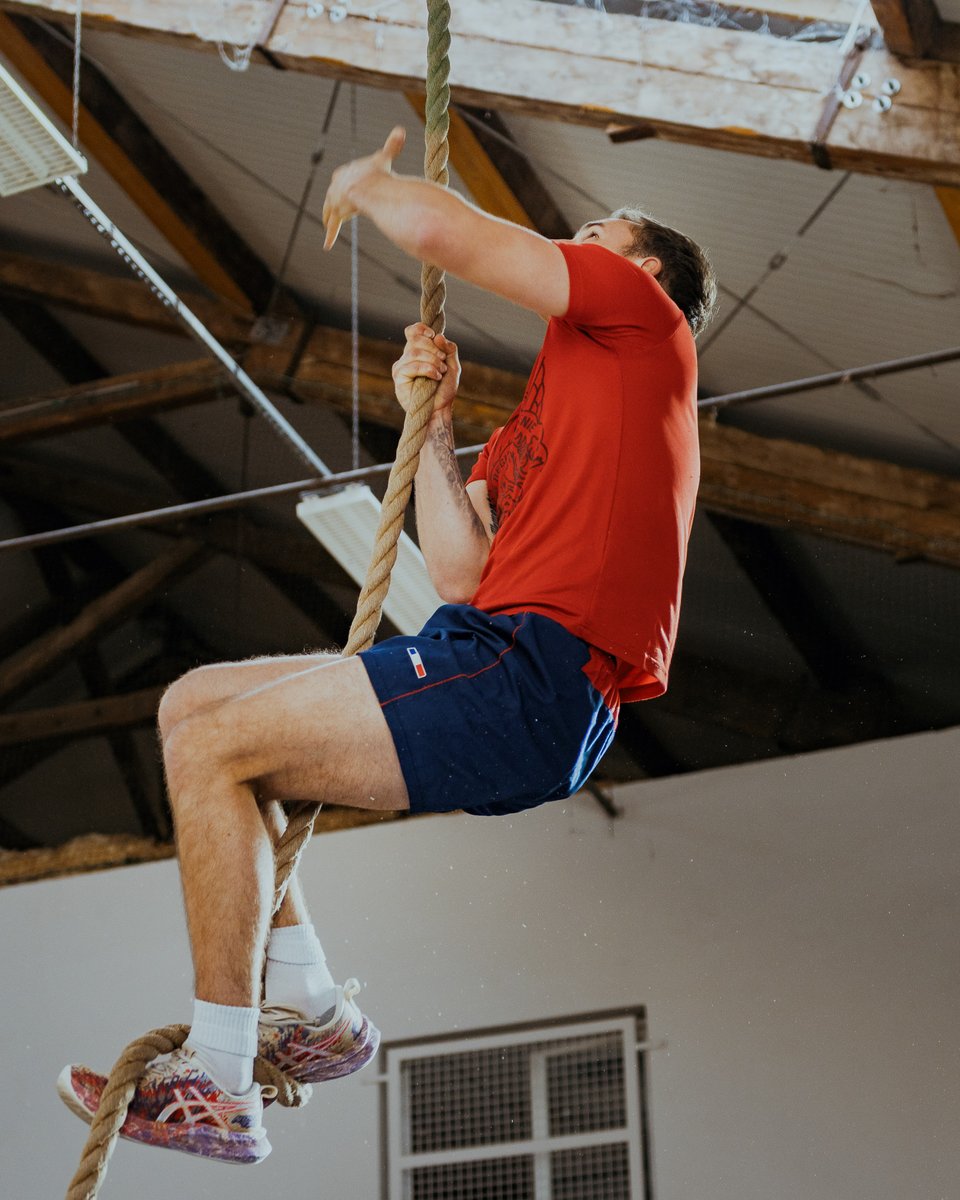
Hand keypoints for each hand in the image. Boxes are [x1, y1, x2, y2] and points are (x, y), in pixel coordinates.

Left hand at [322, 126, 405, 250]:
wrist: (368, 187)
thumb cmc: (377, 173)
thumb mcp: (384, 157)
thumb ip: (392, 145)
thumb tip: (401, 130)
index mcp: (344, 172)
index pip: (341, 179)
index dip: (345, 185)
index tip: (347, 190)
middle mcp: (335, 186)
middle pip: (332, 196)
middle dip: (334, 203)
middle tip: (337, 210)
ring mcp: (334, 201)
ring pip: (330, 213)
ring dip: (330, 220)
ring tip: (329, 228)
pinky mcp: (336, 214)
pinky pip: (332, 227)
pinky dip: (330, 235)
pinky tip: (326, 245)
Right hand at [391, 323, 460, 415]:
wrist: (439, 409)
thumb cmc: (444, 390)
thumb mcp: (453, 366)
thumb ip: (449, 349)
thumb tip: (438, 336)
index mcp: (418, 351)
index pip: (412, 332)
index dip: (421, 329)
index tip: (433, 335)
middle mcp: (407, 357)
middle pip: (415, 340)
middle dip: (433, 349)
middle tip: (443, 361)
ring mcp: (401, 367)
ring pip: (414, 352)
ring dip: (432, 361)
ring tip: (441, 372)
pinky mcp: (398, 377)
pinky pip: (412, 366)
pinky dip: (427, 369)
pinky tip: (436, 377)